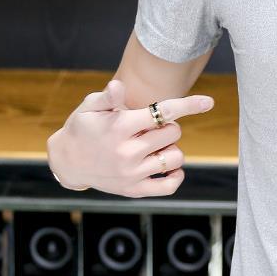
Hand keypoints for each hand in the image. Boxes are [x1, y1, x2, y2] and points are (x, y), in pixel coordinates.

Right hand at [46, 78, 214, 197]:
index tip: (209, 102)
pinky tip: (166, 166)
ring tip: (153, 146)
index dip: (188, 105)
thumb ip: (109, 97)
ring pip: (176, 157)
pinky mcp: (135, 190)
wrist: (67, 162)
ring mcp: (132, 173)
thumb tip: (119, 85)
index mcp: (119, 127)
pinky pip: (170, 185)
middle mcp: (127, 152)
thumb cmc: (82, 128)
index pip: (162, 112)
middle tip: (151, 128)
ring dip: (171, 148)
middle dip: (168, 126)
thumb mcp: (89, 108)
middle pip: (173, 132)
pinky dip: (176, 174)